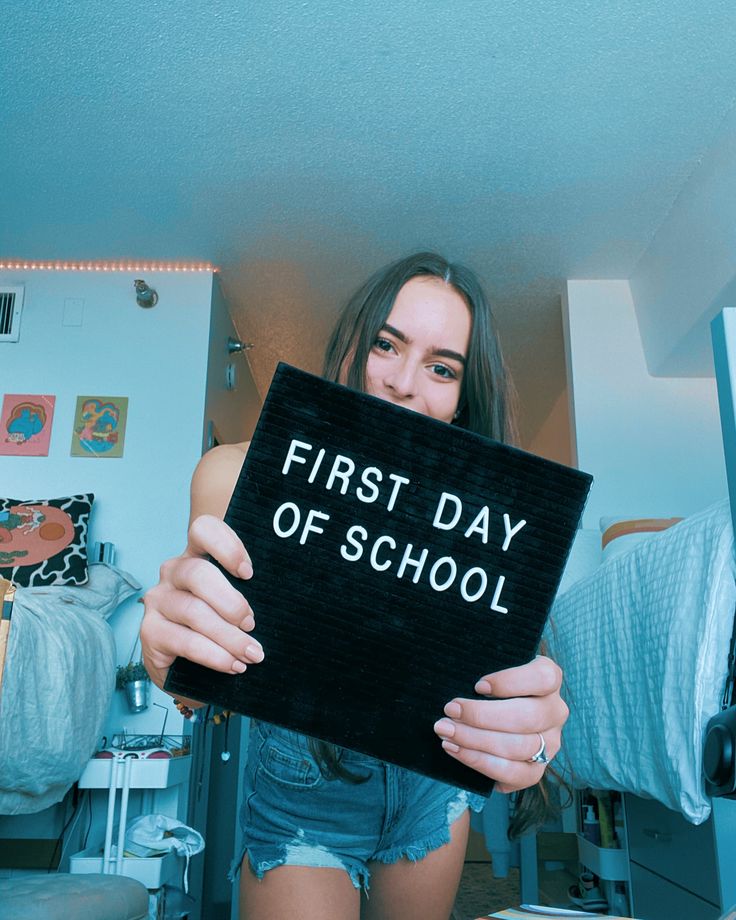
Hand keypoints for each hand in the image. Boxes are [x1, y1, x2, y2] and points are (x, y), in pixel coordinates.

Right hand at [140, 514, 264, 697]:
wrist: (192, 671)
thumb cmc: (224, 628)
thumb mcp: (238, 605)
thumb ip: (252, 593)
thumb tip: (288, 598)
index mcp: (197, 555)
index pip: (204, 530)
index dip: (226, 546)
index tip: (249, 573)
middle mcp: (174, 572)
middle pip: (198, 573)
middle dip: (231, 602)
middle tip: (252, 624)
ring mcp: (158, 601)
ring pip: (194, 612)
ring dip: (229, 637)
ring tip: (253, 654)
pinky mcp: (150, 632)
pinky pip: (186, 642)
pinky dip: (215, 656)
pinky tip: (233, 665)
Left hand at [433, 655, 566, 792]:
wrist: (495, 715)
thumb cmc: (490, 685)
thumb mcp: (491, 667)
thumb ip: (483, 667)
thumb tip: (458, 680)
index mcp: (550, 679)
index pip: (543, 678)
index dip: (511, 682)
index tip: (478, 685)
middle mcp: (555, 712)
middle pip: (528, 717)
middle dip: (482, 716)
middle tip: (450, 710)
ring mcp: (550, 744)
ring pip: (519, 747)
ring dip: (476, 741)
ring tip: (446, 732)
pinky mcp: (536, 770)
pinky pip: (514, 774)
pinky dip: (481, 763)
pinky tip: (456, 750)